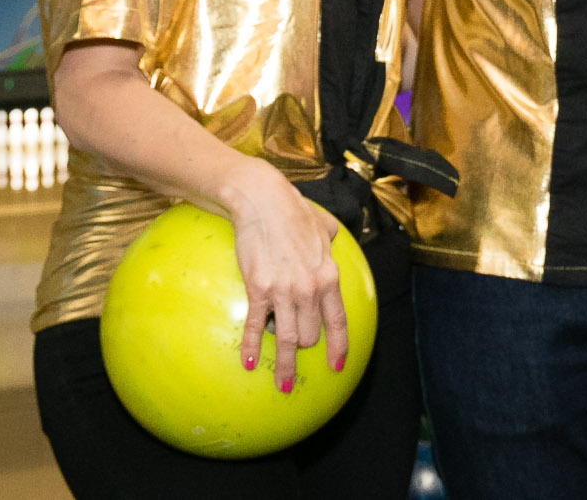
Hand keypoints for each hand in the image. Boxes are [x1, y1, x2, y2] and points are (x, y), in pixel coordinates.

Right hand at [217, 158, 348, 390]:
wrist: (264, 201)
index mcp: (329, 276)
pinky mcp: (259, 289)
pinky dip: (251, 347)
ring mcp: (285, 291)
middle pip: (311, 334)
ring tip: (282, 386)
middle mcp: (311, 288)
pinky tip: (247, 363)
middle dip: (304, 348)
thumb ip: (330, 237)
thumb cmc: (293, 212)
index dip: (339, 346)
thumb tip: (333, 236)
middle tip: (294, 357)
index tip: (337, 365)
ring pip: (287, 339)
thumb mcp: (322, 226)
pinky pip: (256, 326)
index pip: (338, 320)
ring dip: (284, 367)